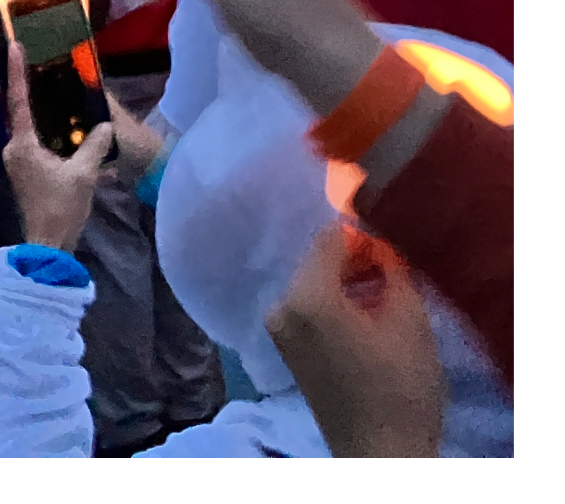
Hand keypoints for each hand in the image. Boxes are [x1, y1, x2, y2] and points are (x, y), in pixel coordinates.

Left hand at [0, 30, 115, 249]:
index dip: (16, 71)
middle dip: (32, 88)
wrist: (49, 242)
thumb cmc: (62, 207)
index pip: (19, 101)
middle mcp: (13, 148)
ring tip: (56, 88)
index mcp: (23, 145)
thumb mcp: (83, 174)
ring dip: (43, 111)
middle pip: (23, 112)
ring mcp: (17, 160)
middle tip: (42, 61)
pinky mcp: (25, 170)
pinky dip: (49, 131)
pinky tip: (65, 125)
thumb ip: (93, 146)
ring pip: (31, 128)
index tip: (14, 45)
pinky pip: (36, 142)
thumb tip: (105, 125)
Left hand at [269, 222, 445, 456]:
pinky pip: (309, 307)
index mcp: (305, 296)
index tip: (390, 246)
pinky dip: (334, 303)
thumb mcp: (409, 320)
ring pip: (313, 285)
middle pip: (316, 261)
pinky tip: (366, 316)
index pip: (327, 239)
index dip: (361, 236)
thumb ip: (391, 270)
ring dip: (345, 282)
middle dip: (353, 261)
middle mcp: (280, 306)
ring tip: (385, 295)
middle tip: (393, 271)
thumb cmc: (400, 386)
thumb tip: (381, 245)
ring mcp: (277, 328)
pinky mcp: (284, 346)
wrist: (379, 449)